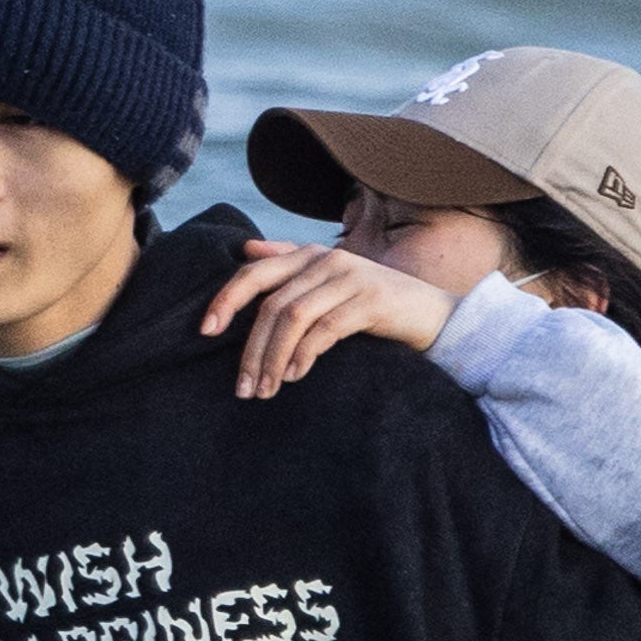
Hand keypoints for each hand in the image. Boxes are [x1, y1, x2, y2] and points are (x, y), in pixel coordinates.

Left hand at [204, 239, 455, 399]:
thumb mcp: (331, 282)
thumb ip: (291, 264)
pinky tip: (294, 376)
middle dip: (251, 348)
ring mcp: (350, 278)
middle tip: (241, 387)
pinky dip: (304, 355)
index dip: (226, 300)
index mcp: (309, 255)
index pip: (253, 273)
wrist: (436, 314)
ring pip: (293, 318)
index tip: (205, 332)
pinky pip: (325, 329)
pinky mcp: (371, 300)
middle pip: (271, 303)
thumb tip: (247, 250)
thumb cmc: (375, 304)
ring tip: (265, 390)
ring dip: (273, 358)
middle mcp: (326, 260)